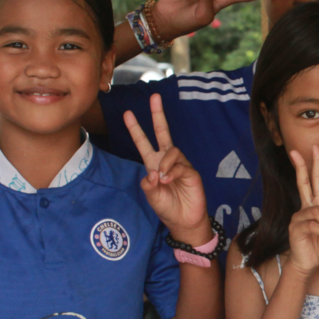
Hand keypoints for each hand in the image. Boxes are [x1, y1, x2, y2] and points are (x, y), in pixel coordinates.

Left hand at [124, 95, 209, 242]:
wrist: (183, 221)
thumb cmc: (166, 208)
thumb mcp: (151, 196)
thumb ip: (148, 184)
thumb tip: (155, 172)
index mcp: (153, 164)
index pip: (143, 142)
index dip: (135, 129)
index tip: (127, 114)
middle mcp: (166, 161)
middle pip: (162, 132)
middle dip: (158, 115)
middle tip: (155, 97)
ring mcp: (180, 165)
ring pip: (172, 151)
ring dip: (165, 163)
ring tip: (163, 178)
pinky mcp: (191, 172)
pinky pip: (181, 165)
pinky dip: (173, 171)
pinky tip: (169, 180)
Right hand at [286, 146, 318, 275]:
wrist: (307, 263)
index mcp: (316, 207)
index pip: (315, 183)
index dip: (315, 167)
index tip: (314, 150)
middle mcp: (305, 209)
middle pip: (304, 183)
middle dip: (302, 167)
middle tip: (296, 151)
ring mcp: (299, 217)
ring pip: (317, 211)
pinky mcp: (296, 227)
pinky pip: (315, 224)